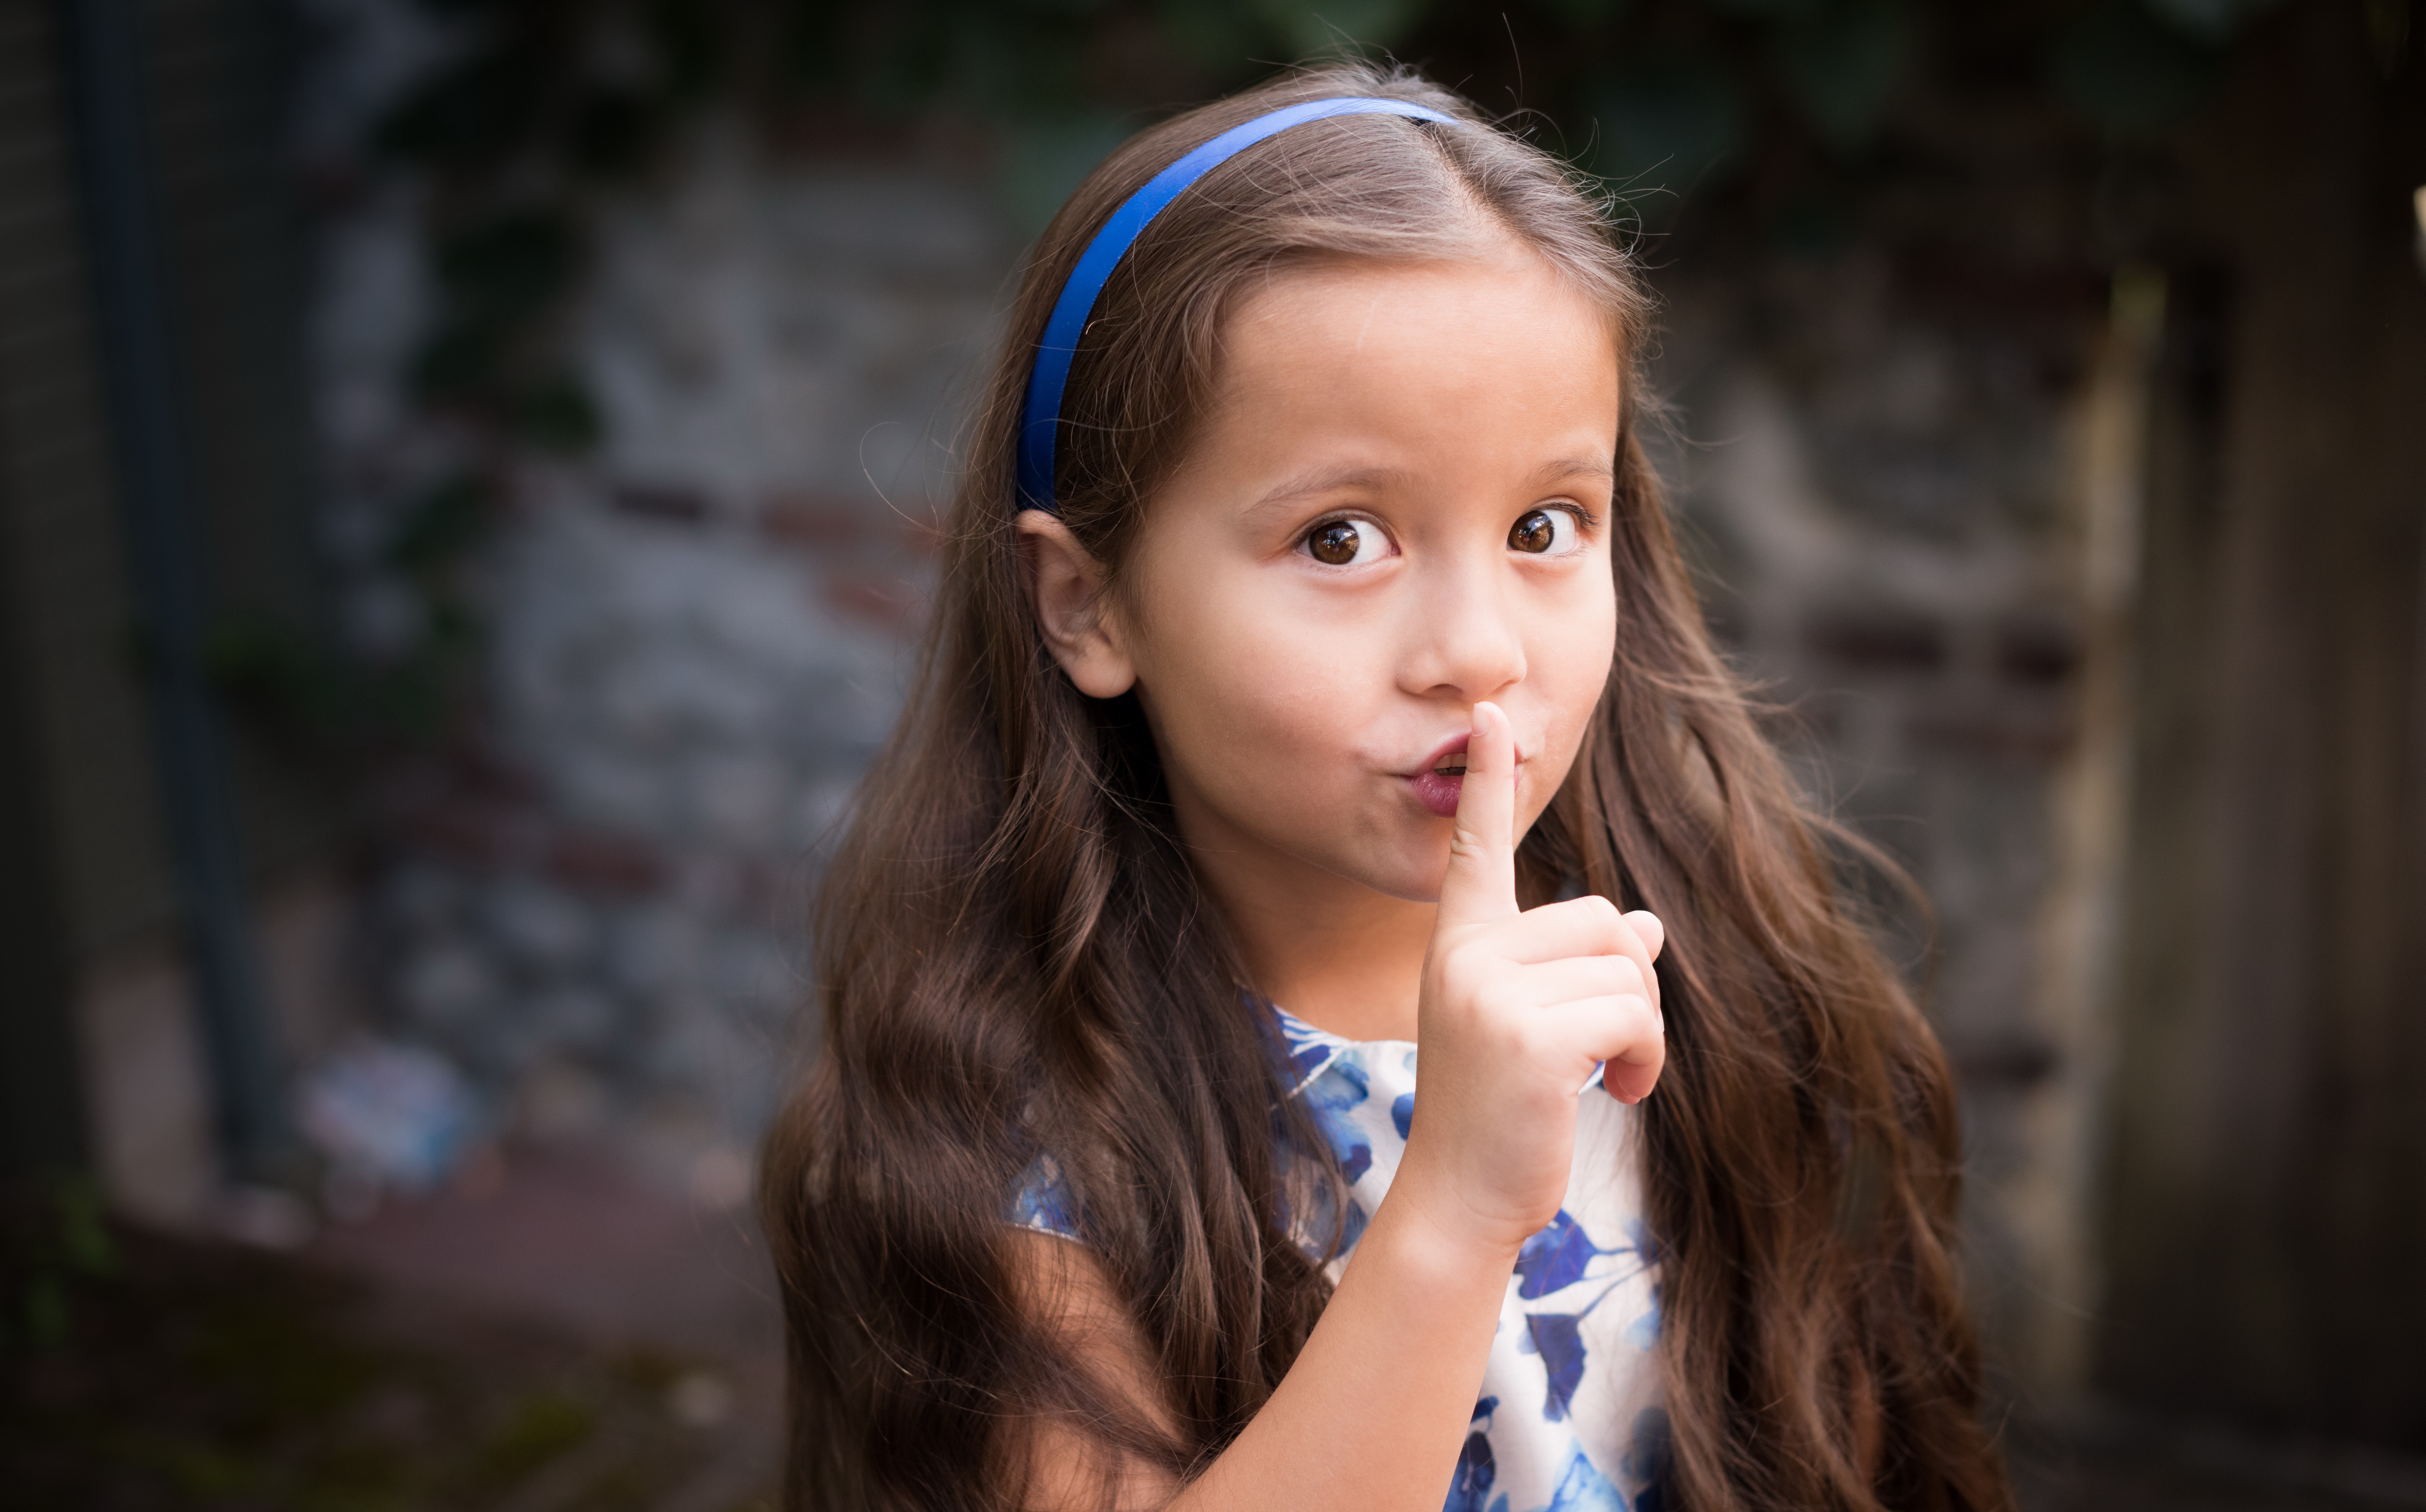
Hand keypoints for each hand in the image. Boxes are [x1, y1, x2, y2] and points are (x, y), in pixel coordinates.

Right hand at [1391, 701, 1666, 1257]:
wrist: (1462, 1196)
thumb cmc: (1501, 1112)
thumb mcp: (1536, 1024)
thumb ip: (1580, 968)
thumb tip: (1649, 928)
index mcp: (1462, 943)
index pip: (1476, 846)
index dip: (1486, 777)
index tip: (1492, 712)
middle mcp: (1469, 953)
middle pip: (1605, 920)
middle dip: (1628, 985)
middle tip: (1601, 1051)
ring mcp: (1492, 991)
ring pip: (1628, 968)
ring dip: (1642, 1030)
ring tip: (1605, 1078)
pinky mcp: (1529, 1035)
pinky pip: (1632, 1012)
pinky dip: (1643, 1056)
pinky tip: (1615, 1094)